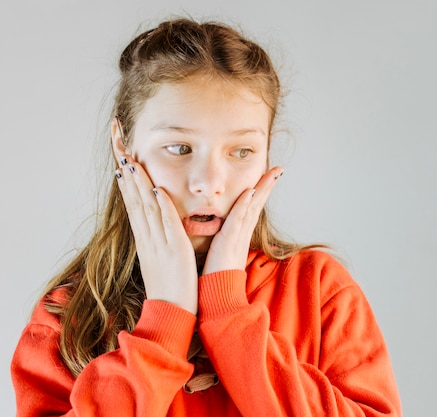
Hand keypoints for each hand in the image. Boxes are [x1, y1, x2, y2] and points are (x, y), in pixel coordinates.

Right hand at [115, 155, 198, 313]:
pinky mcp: (174, 251)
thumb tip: (156, 227)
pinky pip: (167, 225)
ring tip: (131, 162)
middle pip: (135, 201)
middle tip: (119, 151)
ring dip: (139, 185)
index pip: (134, 205)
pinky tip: (157, 190)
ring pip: (147, 208)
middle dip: (128, 174)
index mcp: (145, 240)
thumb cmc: (170, 287)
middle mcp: (148, 238)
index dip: (128, 183)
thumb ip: (158, 241)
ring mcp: (159, 244)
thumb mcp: (160, 259)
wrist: (171, 313)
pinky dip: (162, 207)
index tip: (122, 162)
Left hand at [202, 166, 282, 274]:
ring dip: (262, 189)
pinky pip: (238, 220)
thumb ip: (221, 240)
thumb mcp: (220, 252)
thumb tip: (218, 232)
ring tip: (271, 173)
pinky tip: (250, 191)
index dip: (261, 192)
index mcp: (239, 235)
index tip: (268, 176)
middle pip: (258, 204)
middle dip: (268, 185)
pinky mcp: (229, 242)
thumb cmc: (215, 276)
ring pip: (252, 208)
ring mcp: (238, 237)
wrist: (217, 296)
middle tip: (278, 169)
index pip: (252, 208)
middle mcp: (242, 234)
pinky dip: (244, 205)